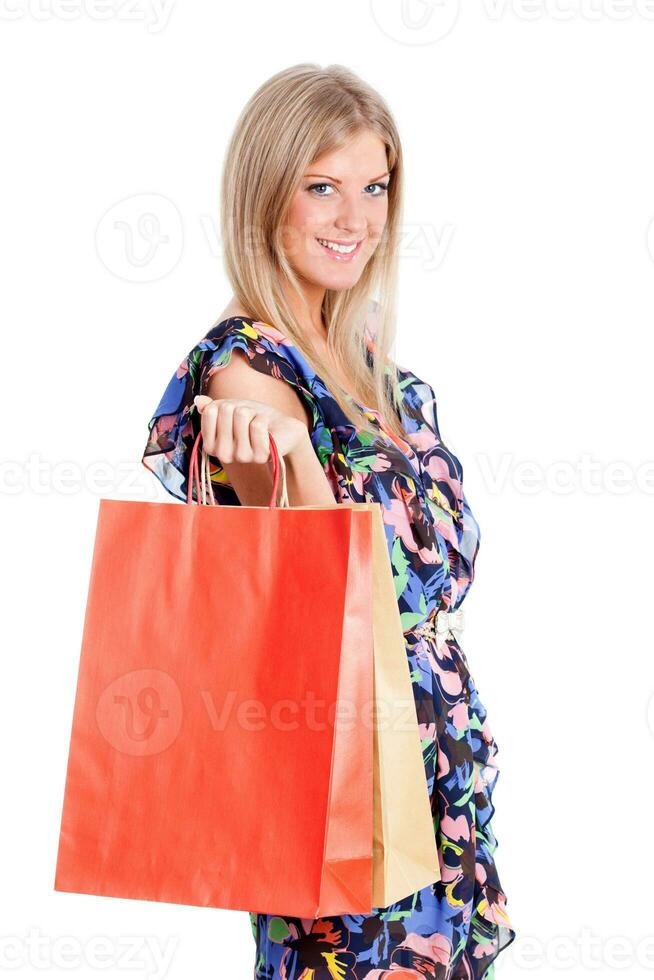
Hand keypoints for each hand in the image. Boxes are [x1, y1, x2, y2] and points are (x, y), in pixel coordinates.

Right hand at [193, 394, 308, 463]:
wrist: (280, 428)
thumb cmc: (252, 419)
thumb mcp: (229, 410)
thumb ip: (211, 407)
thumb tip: (198, 400)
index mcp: (211, 446)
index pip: (210, 411)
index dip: (223, 405)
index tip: (231, 414)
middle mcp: (224, 455)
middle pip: (226, 410)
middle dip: (240, 407)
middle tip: (248, 418)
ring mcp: (242, 457)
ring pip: (242, 416)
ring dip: (253, 412)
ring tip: (257, 422)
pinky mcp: (261, 455)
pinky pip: (257, 425)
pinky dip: (264, 418)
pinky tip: (267, 428)